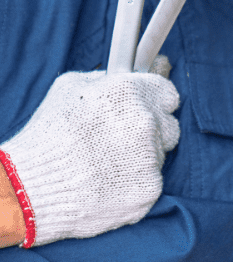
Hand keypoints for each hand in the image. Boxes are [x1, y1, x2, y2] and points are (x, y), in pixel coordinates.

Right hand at [0, 57, 179, 247]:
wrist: (33, 188)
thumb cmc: (49, 135)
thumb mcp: (70, 87)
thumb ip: (108, 78)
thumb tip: (130, 73)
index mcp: (129, 93)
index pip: (168, 93)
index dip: (158, 102)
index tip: (151, 109)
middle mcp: (145, 121)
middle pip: (169, 125)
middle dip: (152, 131)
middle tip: (122, 140)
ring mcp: (150, 156)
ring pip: (160, 154)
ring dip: (142, 157)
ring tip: (108, 162)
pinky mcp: (150, 187)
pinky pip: (152, 179)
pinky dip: (137, 181)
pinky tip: (111, 181)